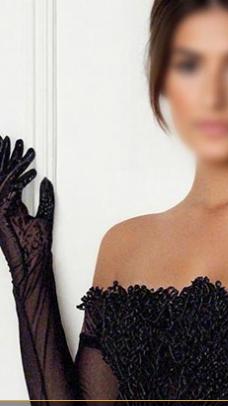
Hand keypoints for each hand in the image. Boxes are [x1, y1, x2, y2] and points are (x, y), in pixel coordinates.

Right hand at [0, 135, 54, 293]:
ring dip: (12, 162)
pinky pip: (10, 192)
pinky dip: (21, 181)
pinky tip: (31, 172)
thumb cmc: (37, 248)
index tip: (17, 148)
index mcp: (9, 205)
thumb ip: (46, 198)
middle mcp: (2, 206)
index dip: (11, 161)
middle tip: (13, 140)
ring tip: (20, 148)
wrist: (33, 264)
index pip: (7, 178)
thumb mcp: (45, 216)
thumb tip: (45, 180)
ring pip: (3, 179)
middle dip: (6, 156)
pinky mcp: (2, 215)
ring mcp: (0, 211)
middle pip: (1, 175)